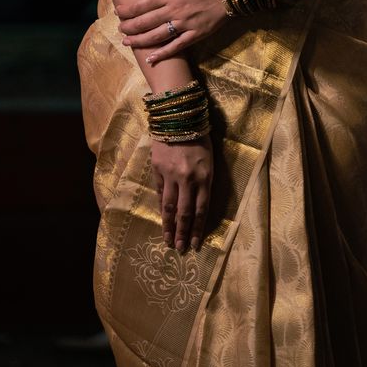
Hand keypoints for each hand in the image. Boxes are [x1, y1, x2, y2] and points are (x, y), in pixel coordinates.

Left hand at [118, 0, 228, 62]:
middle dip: (129, 27)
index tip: (118, 13)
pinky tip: (151, 59)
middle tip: (120, 30)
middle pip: (145, 23)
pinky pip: (176, 47)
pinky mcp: (196, 34)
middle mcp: (173, 10)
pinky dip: (163, 54)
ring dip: (139, 41)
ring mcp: (184, 24)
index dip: (127, 11)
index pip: (141, 5)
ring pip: (156, 36)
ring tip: (128, 43)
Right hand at [151, 135, 211, 251]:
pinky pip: (159, 193)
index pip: (202, 210)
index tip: (196, 244)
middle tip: (180, 249)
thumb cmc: (199, 138)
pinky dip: (160, 208)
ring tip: (168, 241)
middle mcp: (188, 179)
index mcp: (205, 177)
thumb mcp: (209, 160)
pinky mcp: (157, 170)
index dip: (198, 229)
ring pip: (169, 207)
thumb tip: (197, 207)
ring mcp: (171, 175)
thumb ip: (203, 183)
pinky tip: (161, 219)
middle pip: (184, 213)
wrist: (179, 117)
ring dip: (168, 226)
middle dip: (183, 233)